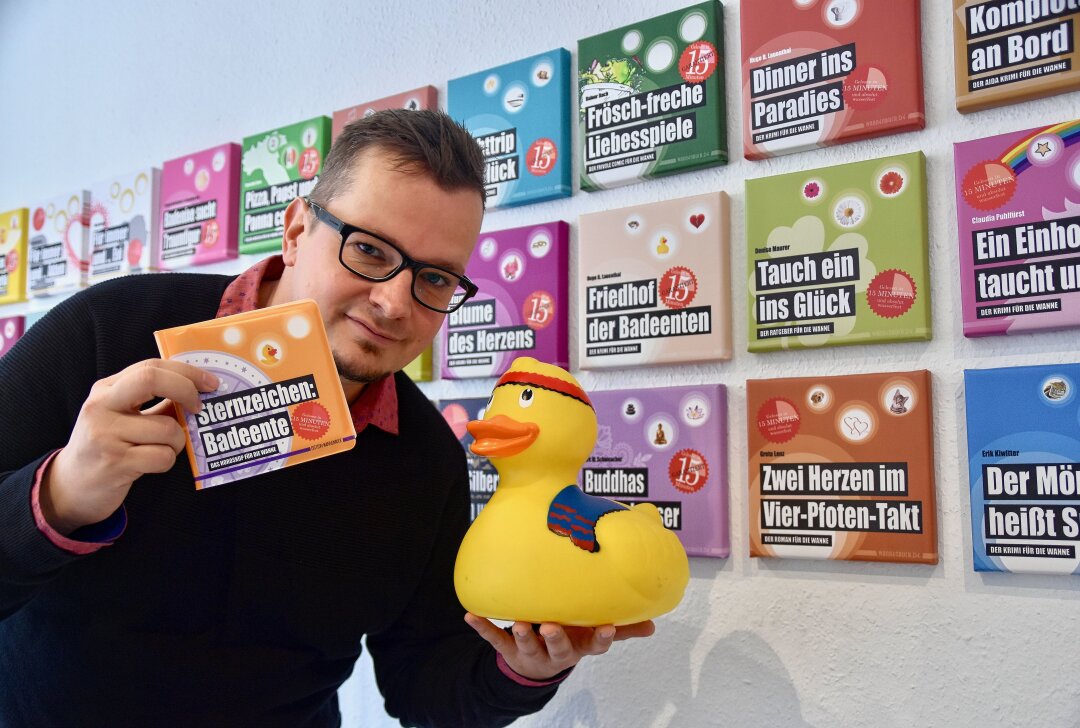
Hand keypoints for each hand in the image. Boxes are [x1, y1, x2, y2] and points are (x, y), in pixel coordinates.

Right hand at [40, 359, 218, 533]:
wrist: (71, 486)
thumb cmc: (106, 447)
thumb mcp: (122, 416)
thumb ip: (153, 401)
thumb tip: (198, 390)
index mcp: (106, 389)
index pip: (151, 367)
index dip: (186, 372)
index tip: (210, 383)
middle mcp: (101, 406)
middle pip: (152, 380)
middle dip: (186, 390)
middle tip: (199, 407)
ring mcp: (106, 434)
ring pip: (167, 428)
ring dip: (178, 440)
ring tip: (164, 447)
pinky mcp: (114, 463)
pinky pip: (162, 456)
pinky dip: (167, 460)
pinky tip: (152, 463)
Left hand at [465, 612, 655, 681]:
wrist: (536, 667)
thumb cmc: (571, 640)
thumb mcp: (594, 637)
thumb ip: (622, 629)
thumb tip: (652, 623)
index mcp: (580, 645)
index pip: (595, 645)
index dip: (601, 637)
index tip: (605, 627)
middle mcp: (556, 651)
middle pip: (558, 647)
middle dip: (555, 638)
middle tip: (550, 626)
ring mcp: (531, 652)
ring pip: (527, 645)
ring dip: (521, 634)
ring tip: (518, 623)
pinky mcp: (508, 649)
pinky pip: (494, 639)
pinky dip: (483, 627)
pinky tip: (470, 615)